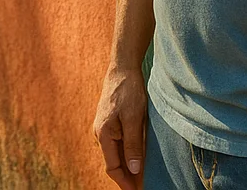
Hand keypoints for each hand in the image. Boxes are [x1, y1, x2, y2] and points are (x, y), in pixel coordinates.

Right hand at [93, 66, 147, 189]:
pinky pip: (119, 144)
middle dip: (128, 176)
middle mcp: (101, 133)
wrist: (122, 68)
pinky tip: (139, 158)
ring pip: (116, 153)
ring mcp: (105, 128)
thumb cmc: (128, 91)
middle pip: (114, 162)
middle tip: (145, 186)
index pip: (112, 167)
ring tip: (144, 176)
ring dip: (129, 166)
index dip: (125, 182)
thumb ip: (133, 144)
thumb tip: (133, 168)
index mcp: (103, 134)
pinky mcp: (111, 122)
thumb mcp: (134, 118)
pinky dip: (128, 154)